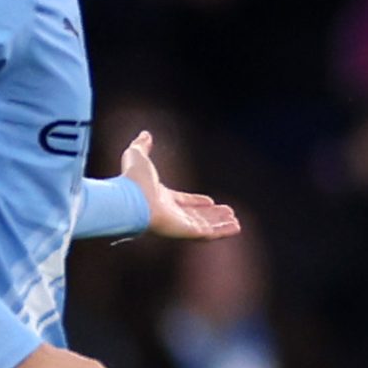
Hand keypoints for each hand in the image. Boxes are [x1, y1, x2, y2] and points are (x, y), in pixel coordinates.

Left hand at [120, 129, 238, 240]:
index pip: (183, 202)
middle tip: (228, 213)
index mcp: (161, 198)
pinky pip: (208, 233)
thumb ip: (142, 145)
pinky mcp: (186, 231)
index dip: (196, 202)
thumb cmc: (133, 180)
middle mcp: (171, 214)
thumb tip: (145, 133)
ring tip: (236, 223)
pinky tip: (236, 227)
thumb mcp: (138, 155)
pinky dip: (223, 231)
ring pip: (205, 226)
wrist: (130, 199)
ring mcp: (179, 225)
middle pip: (196, 216)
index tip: (210, 201)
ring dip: (221, 224)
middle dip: (212, 216)